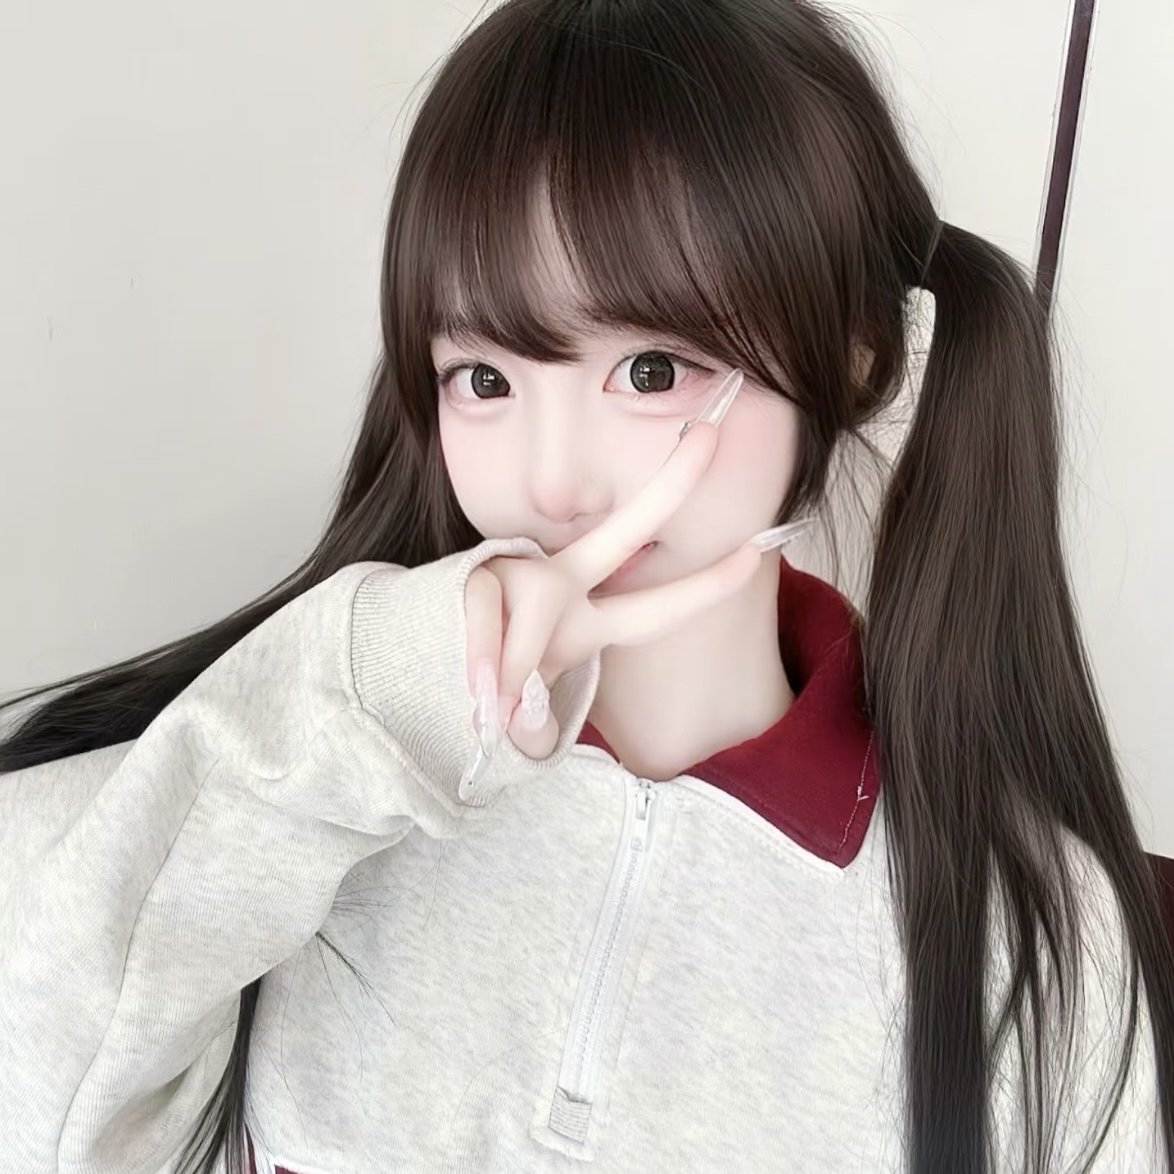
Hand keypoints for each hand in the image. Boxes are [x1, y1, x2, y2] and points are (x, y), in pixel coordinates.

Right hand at [461, 369, 804, 782]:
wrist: (396, 665)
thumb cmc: (466, 685)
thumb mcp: (514, 709)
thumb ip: (527, 714)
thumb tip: (512, 715)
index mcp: (582, 617)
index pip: (657, 606)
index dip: (710, 584)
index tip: (763, 546)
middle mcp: (559, 587)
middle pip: (623, 531)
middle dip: (669, 484)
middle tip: (713, 433)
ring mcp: (516, 577)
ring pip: (540, 609)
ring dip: (515, 670)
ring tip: (489, 706)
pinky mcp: (469, 576)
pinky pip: (487, 620)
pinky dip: (484, 663)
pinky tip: (472, 690)